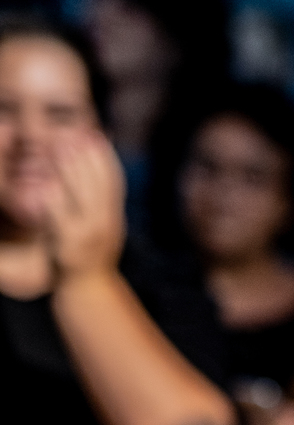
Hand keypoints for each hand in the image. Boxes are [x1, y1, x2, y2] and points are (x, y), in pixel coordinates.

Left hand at [43, 130, 125, 280]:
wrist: (88, 291)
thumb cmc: (90, 257)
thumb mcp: (103, 228)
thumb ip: (103, 201)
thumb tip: (102, 168)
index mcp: (115, 218)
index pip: (114, 180)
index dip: (107, 156)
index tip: (97, 134)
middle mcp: (107, 224)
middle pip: (99, 183)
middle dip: (87, 156)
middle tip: (75, 133)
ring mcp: (90, 233)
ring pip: (82, 194)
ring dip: (72, 168)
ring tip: (61, 146)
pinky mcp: (70, 242)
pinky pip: (61, 212)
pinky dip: (55, 195)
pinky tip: (47, 180)